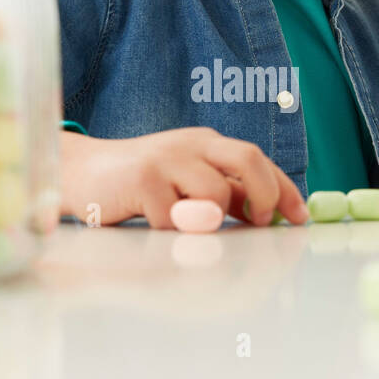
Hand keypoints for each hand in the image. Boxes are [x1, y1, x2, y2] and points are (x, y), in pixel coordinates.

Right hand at [59, 127, 308, 227]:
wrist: (79, 173)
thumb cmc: (138, 185)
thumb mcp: (187, 185)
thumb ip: (223, 197)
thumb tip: (265, 216)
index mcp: (206, 144)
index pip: (258, 160)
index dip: (284, 189)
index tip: (299, 217)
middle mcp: (191, 144)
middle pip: (249, 159)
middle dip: (266, 195)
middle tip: (261, 224)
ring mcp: (166, 159)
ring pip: (216, 194)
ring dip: (212, 221)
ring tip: (187, 227)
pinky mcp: (142, 179)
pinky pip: (176, 218)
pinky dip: (174, 233)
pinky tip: (154, 227)